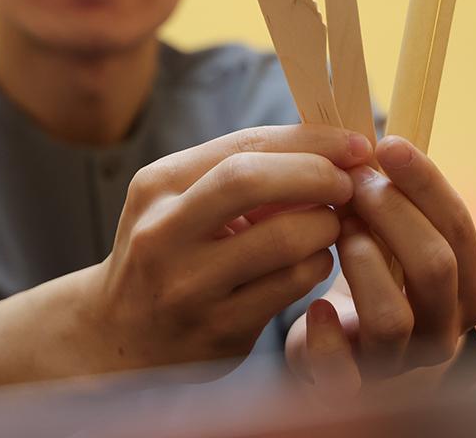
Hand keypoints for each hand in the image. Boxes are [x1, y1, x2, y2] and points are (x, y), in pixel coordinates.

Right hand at [80, 124, 373, 374]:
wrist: (121, 335)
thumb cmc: (168, 252)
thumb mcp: (179, 201)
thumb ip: (240, 172)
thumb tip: (328, 146)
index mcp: (157, 186)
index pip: (244, 145)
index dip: (310, 140)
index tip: (354, 143)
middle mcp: (164, 233)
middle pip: (254, 181)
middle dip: (318, 174)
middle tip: (348, 183)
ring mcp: (190, 286)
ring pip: (286, 239)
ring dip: (326, 226)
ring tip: (328, 225)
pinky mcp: (220, 330)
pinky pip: (293, 286)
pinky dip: (317, 265)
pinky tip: (312, 261)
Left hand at [284, 135, 475, 396]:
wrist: (338, 351)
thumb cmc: (370, 276)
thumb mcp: (392, 233)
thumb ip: (394, 193)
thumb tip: (371, 132)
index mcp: (465, 287)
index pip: (458, 228)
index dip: (426, 183)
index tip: (387, 144)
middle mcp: (442, 329)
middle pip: (435, 266)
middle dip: (392, 214)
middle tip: (352, 183)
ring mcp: (398, 362)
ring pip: (394, 317)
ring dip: (362, 263)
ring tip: (336, 230)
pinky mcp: (351, 388)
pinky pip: (344, 372)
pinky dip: (326, 335)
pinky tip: (313, 306)